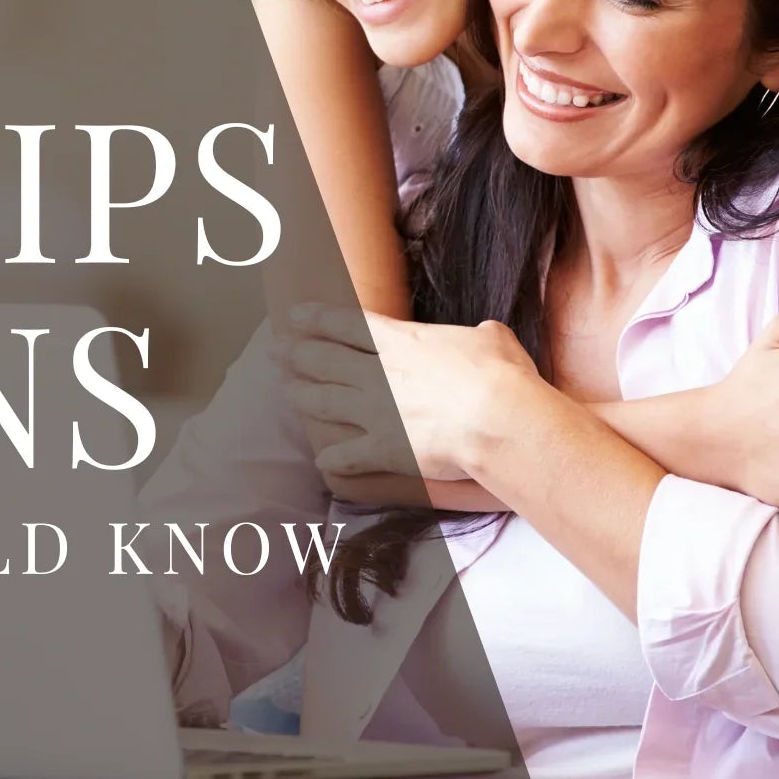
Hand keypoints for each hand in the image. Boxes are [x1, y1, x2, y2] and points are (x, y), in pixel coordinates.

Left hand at [279, 306, 542, 494]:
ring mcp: (375, 413)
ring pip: (323, 401)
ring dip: (302, 395)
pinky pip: (345, 456)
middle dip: (297, 354)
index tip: (295, 317)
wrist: (497, 420)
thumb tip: (484, 336)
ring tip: (289, 391)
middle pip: (324, 360)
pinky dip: (332, 459)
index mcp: (401, 341)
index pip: (347, 325)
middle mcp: (378, 374)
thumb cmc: (499, 374)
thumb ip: (476, 335)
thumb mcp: (491, 337)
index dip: (317, 319)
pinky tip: (322, 461)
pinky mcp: (382, 449)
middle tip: (279, 352)